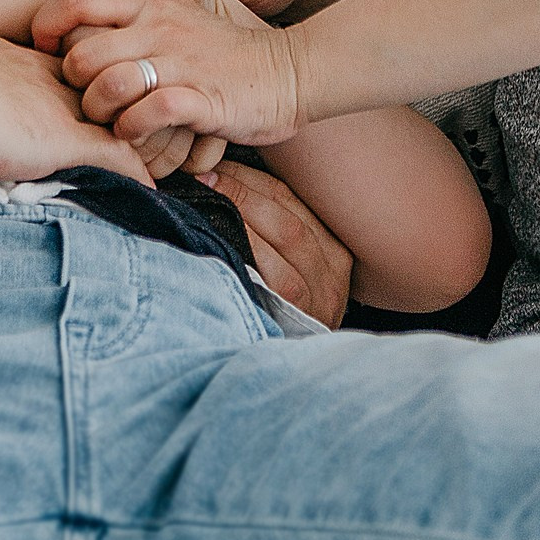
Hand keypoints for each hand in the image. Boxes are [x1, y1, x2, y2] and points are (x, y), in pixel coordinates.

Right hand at [0, 31, 148, 185]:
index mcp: (16, 60)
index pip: (67, 68)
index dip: (87, 80)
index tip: (102, 90)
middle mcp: (45, 78)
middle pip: (106, 84)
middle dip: (128, 98)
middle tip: (153, 114)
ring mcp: (59, 107)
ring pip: (121, 115)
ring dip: (142, 134)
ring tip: (164, 151)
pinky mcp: (64, 139)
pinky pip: (116, 154)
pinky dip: (136, 171)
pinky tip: (153, 186)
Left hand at [31, 0, 303, 147]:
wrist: (288, 71)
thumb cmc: (221, 53)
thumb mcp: (173, 20)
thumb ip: (128, 19)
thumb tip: (71, 33)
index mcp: (148, 2)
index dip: (46, 26)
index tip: (47, 51)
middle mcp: (159, 28)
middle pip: (81, 54)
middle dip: (72, 86)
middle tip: (84, 99)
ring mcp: (180, 63)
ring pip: (107, 85)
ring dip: (98, 113)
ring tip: (109, 121)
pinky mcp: (200, 99)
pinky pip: (145, 114)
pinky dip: (132, 131)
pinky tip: (138, 134)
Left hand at [202, 161, 351, 326]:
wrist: (296, 373)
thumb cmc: (286, 313)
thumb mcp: (296, 271)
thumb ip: (276, 234)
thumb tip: (227, 185)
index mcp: (335, 251)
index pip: (293, 201)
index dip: (253, 180)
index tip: (220, 166)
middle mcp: (333, 273)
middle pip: (289, 219)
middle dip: (243, 192)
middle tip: (205, 177)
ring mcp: (318, 297)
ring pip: (284, 240)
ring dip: (240, 214)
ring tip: (204, 198)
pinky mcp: (297, 315)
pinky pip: (271, 275)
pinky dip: (243, 250)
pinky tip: (213, 239)